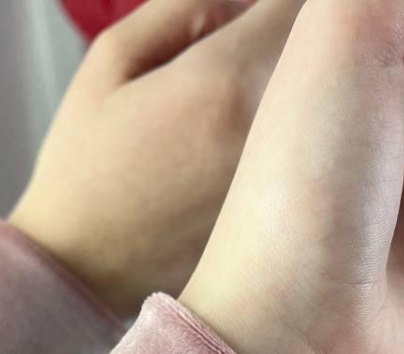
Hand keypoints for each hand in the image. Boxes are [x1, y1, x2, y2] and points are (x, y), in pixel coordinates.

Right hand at [9, 0, 310, 316]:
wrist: (81, 275)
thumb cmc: (84, 170)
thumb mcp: (111, 61)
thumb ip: (185, 5)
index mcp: (227, 79)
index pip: (299, 6)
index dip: (277, 5)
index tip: (253, 17)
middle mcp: (271, 130)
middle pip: (322, 55)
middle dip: (291, 42)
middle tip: (236, 62)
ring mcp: (283, 183)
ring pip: (320, 109)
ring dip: (294, 95)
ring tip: (226, 116)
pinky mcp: (281, 220)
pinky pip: (305, 161)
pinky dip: (290, 147)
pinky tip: (225, 161)